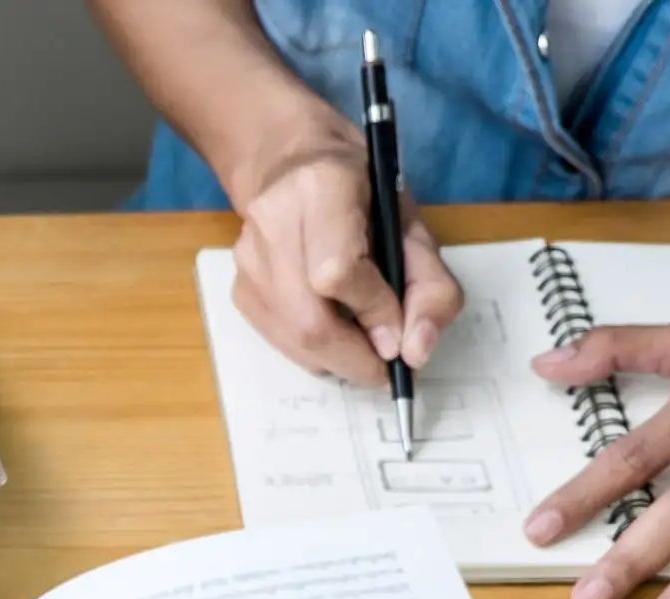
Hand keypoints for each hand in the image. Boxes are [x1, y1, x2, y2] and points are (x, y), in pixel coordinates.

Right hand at [225, 125, 461, 382]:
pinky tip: (335, 327)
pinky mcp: (239, 287)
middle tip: (387, 364)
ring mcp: (248, 259)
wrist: (290, 162)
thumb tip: (415, 353)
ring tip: (365, 343)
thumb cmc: (361, 190)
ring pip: (294, 341)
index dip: (373, 312)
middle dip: (358, 358)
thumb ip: (429, 286)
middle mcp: (273, 222)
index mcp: (321, 189)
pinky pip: (282, 341)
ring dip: (340, 359)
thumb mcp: (413, 225)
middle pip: (309, 321)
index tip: (399, 334)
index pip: (337, 273)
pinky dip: (317, 351)